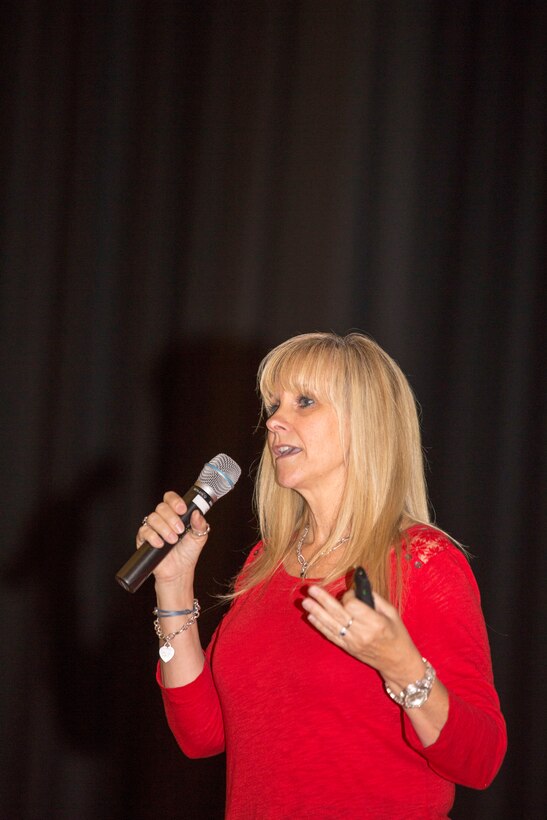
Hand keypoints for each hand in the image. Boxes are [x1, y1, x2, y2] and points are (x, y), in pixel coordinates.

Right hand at [136, 491, 210, 584]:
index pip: (170, 498)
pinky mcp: (144, 538)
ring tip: (173, 540)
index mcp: (176, 515)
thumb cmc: (187, 554)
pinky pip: (144, 531)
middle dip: (172, 518)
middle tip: (180, 530)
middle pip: (161, 507)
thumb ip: (200, 525)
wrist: (178, 572)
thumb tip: (197, 513)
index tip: (182, 509)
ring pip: (153, 518)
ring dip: (164, 529)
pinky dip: (153, 537)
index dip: (175, 501)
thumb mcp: (199, 538)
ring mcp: (153, 528)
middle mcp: (163, 519)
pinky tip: (161, 544)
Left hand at [302, 585, 424, 688]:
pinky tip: (311, 617)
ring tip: (305, 602)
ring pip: (331, 624)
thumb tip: (358, 585)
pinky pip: (331, 636)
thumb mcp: (392, 613)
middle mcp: (362, 633)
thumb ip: (374, 598)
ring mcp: (353, 642)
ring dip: (317, 612)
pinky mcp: (348, 648)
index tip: (350, 593)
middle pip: (338, 614)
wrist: (397, 662)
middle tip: (311, 589)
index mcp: (375, 623)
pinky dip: (320, 626)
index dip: (348, 596)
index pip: (353, 606)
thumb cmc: (397, 634)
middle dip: (323, 600)